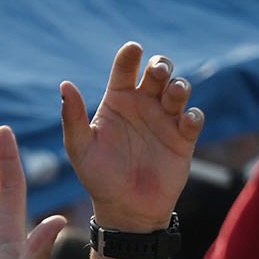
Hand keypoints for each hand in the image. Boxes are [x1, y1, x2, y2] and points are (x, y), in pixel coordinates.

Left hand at [59, 44, 202, 232]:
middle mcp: (143, 105)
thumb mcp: (80, 148)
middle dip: (161, 65)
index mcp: (118, 101)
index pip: (125, 70)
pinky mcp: (183, 138)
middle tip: (158, 72)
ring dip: (179, 87)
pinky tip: (185, 121)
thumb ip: (72, 117)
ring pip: (179, 90)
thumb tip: (64, 85)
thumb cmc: (98, 177)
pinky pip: (194, 118)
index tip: (133, 49)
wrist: (125, 210)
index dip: (129, 56)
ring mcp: (165, 120)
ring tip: (174, 93)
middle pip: (158, 73)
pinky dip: (192, 116)